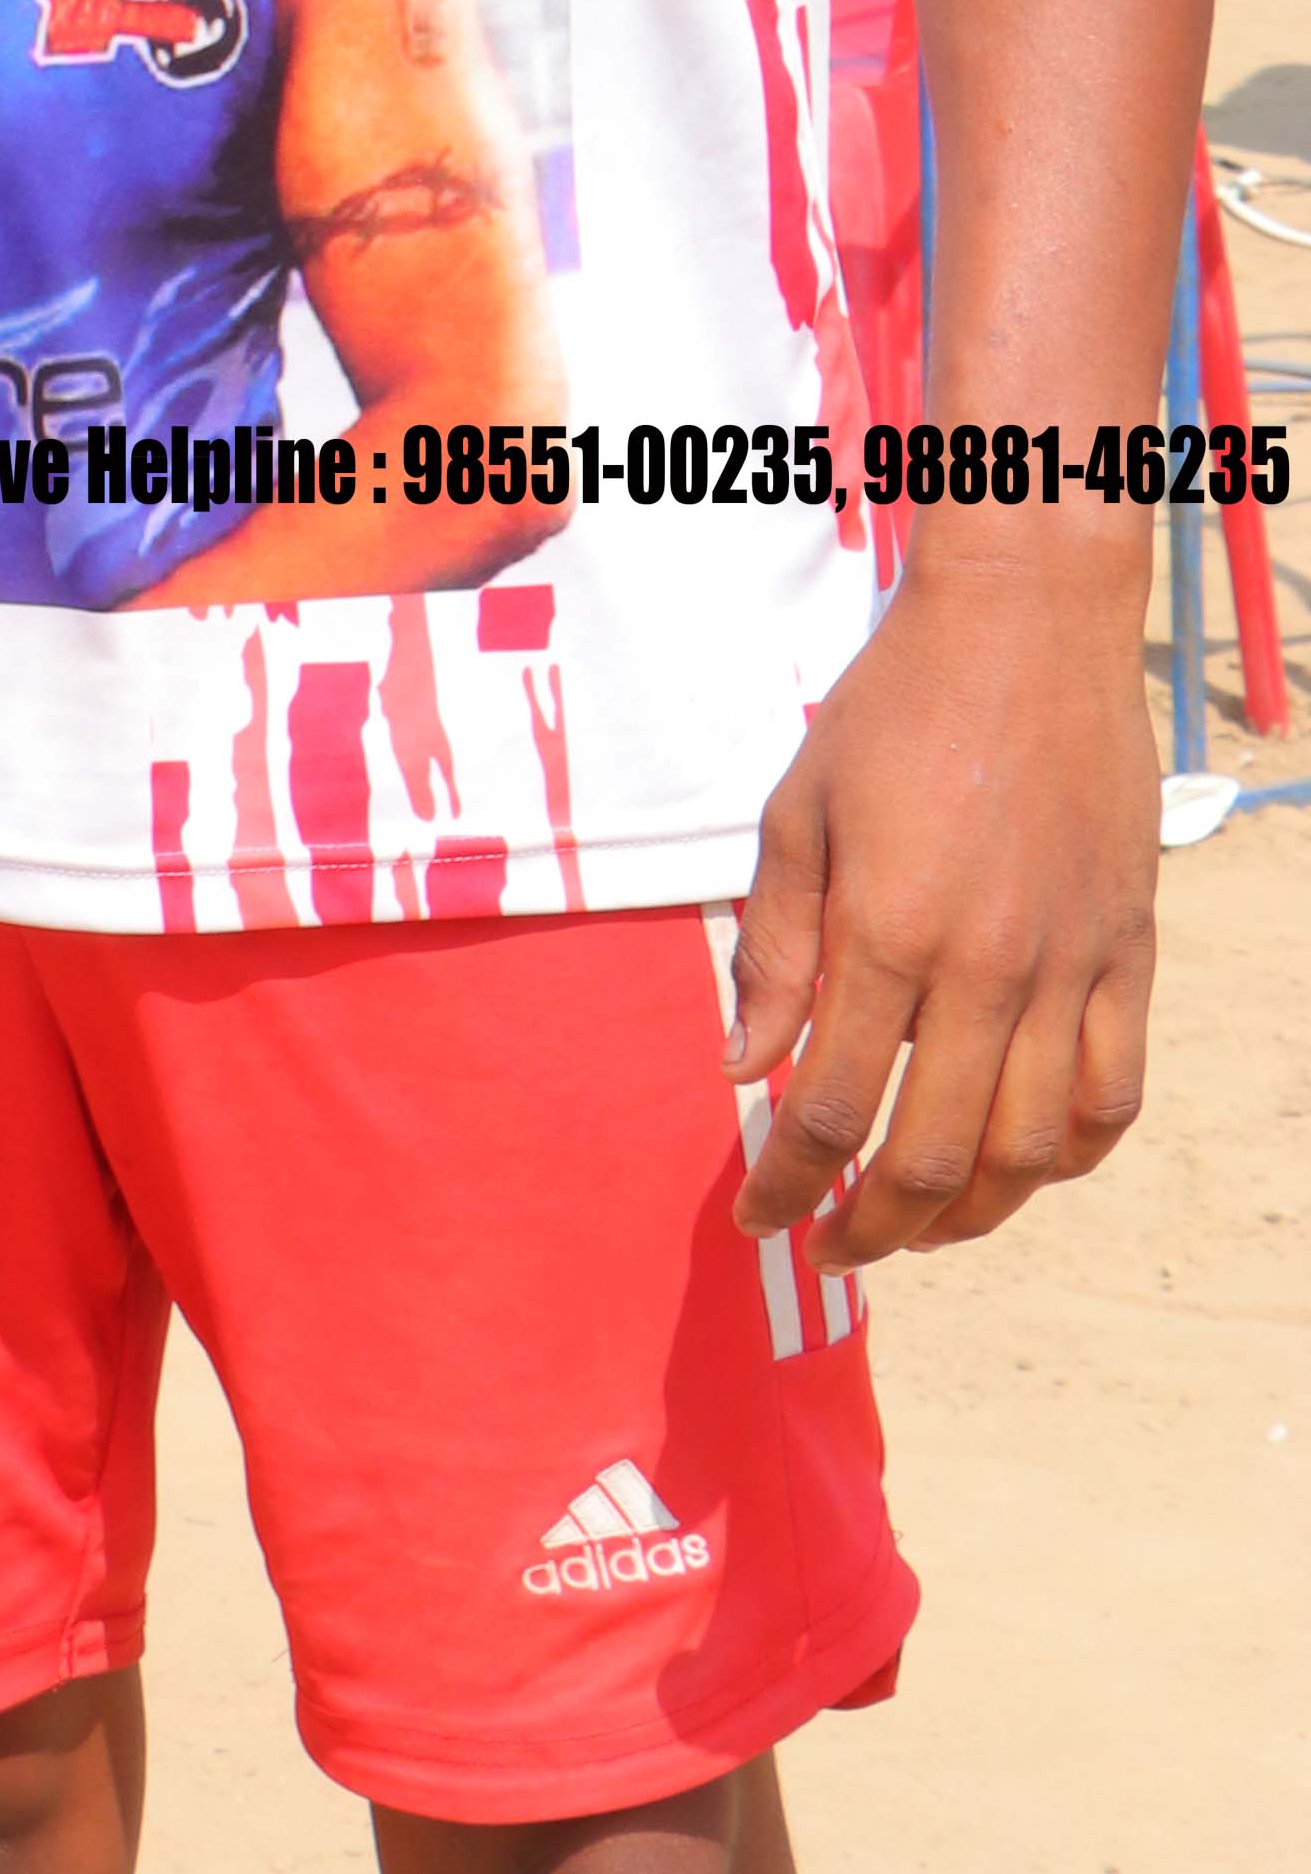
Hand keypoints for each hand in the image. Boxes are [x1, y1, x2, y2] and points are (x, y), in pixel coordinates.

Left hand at [727, 558, 1156, 1266]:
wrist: (1028, 626)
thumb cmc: (895, 708)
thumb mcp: (798, 813)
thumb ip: (773, 950)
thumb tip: (744, 1069)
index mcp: (888, 930)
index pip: (830, 1110)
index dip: (788, 1186)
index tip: (759, 1218)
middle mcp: (987, 968)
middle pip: (936, 1158)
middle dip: (874, 1227)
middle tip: (835, 1247)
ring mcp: (1071, 966)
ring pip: (1034, 1152)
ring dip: (971, 1215)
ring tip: (919, 1227)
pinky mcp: (1128, 952)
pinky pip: (1113, 1093)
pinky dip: (1071, 1156)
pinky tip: (1025, 1167)